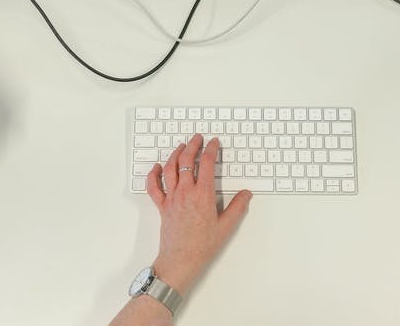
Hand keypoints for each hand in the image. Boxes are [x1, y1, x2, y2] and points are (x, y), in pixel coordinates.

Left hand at [146, 134, 251, 294]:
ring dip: (175, 154)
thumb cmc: (202, 245)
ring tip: (181, 146)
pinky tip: (157, 167)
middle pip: (186, 160)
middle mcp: (185, 192)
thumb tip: (246, 194)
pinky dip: (153, 174)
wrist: (181, 260)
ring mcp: (171, 198)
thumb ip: (237, 207)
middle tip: (198, 138)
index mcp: (202, 195)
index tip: (214, 143)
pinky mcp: (162, 206)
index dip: (211, 149)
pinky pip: (154, 186)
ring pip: (170, 169)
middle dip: (192, 145)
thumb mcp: (226, 226)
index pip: (206, 164)